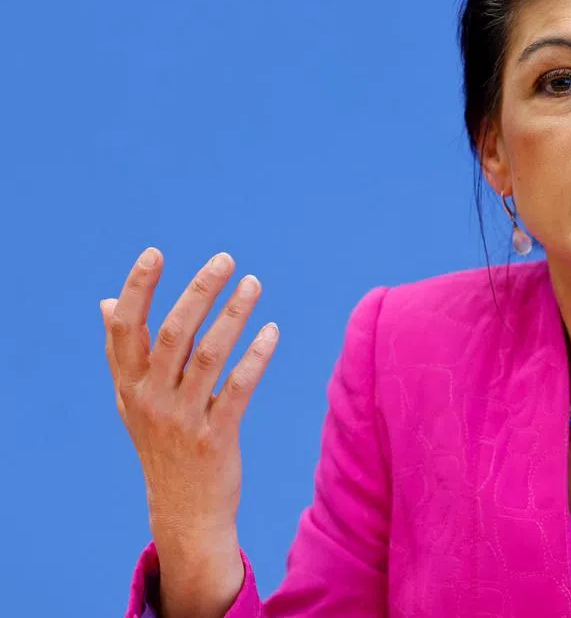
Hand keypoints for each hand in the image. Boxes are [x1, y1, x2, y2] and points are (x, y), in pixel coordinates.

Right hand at [100, 247, 278, 615]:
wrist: (183, 509)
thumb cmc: (161, 442)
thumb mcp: (133, 399)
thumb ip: (124, 352)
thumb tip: (106, 303)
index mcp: (128, 385)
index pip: (125, 328)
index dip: (137, 289)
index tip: (155, 253)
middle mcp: (150, 399)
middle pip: (172, 334)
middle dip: (199, 291)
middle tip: (225, 259)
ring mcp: (182, 419)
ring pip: (208, 355)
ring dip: (234, 315)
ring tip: (254, 283)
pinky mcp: (216, 436)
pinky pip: (238, 388)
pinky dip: (256, 357)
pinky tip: (271, 331)